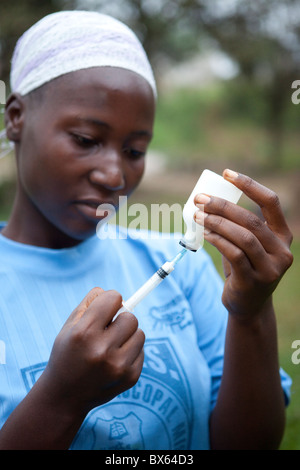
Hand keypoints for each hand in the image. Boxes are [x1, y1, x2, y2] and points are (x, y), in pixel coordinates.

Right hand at [43, 288, 144, 414]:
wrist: (65, 396)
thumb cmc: (68, 353)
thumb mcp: (70, 325)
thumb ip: (91, 302)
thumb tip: (116, 294)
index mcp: (83, 333)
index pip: (113, 298)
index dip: (110, 301)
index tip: (105, 309)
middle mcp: (102, 350)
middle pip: (131, 317)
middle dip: (120, 319)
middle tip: (108, 330)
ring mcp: (118, 366)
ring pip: (140, 333)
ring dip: (128, 335)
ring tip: (111, 346)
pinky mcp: (131, 378)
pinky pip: (141, 350)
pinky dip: (130, 351)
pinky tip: (114, 361)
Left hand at [194, 169, 292, 321]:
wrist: (248, 306)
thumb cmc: (244, 267)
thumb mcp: (246, 245)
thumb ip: (236, 225)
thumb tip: (208, 201)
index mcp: (283, 235)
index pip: (271, 202)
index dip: (249, 185)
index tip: (226, 174)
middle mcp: (282, 251)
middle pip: (252, 220)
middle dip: (223, 206)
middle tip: (201, 199)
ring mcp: (271, 268)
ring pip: (244, 237)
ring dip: (217, 223)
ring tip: (198, 215)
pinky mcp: (254, 281)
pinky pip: (234, 254)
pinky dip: (217, 240)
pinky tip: (204, 233)